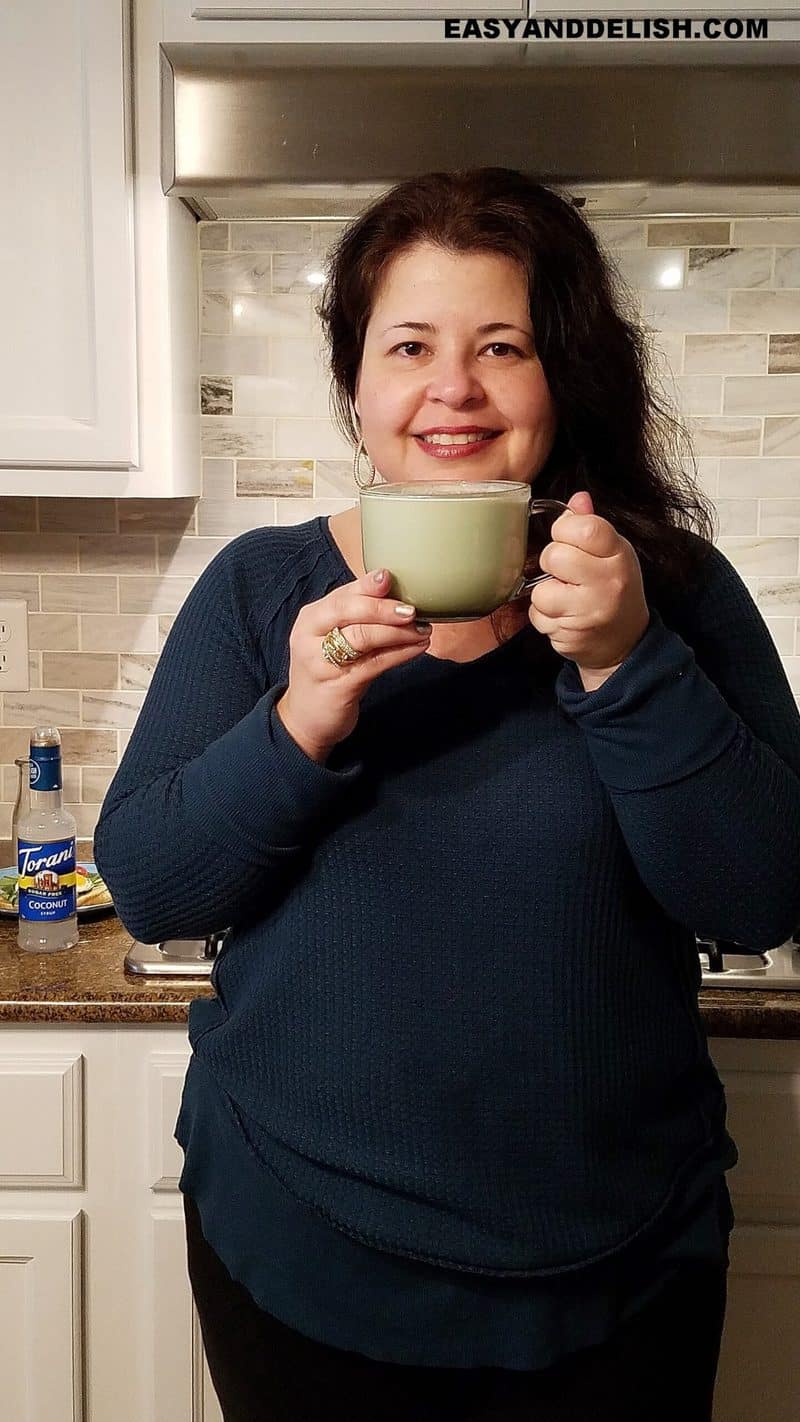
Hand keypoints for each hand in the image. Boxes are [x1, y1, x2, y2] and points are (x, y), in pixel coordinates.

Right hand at [275, 571, 430, 761]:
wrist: (305, 719)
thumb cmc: (327, 671)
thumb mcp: (334, 638)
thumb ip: (357, 616)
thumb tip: (397, 592)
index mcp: (311, 618)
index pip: (342, 595)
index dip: (367, 586)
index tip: (390, 577)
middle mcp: (310, 636)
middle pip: (348, 612)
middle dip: (383, 608)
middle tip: (412, 609)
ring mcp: (321, 662)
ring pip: (362, 637)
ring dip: (398, 632)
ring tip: (423, 630)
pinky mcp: (338, 686)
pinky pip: (374, 664)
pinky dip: (400, 654)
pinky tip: (418, 648)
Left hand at [528, 491, 649, 691]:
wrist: (625, 643)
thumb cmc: (613, 591)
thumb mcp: (612, 554)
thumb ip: (592, 525)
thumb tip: (577, 498)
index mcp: (619, 555)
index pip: (584, 527)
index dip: (566, 529)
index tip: (569, 538)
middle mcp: (608, 583)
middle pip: (554, 556)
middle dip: (552, 563)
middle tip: (568, 573)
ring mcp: (590, 612)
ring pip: (541, 590)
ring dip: (546, 594)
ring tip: (567, 598)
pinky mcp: (571, 635)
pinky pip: (537, 616)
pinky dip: (544, 616)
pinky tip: (564, 617)